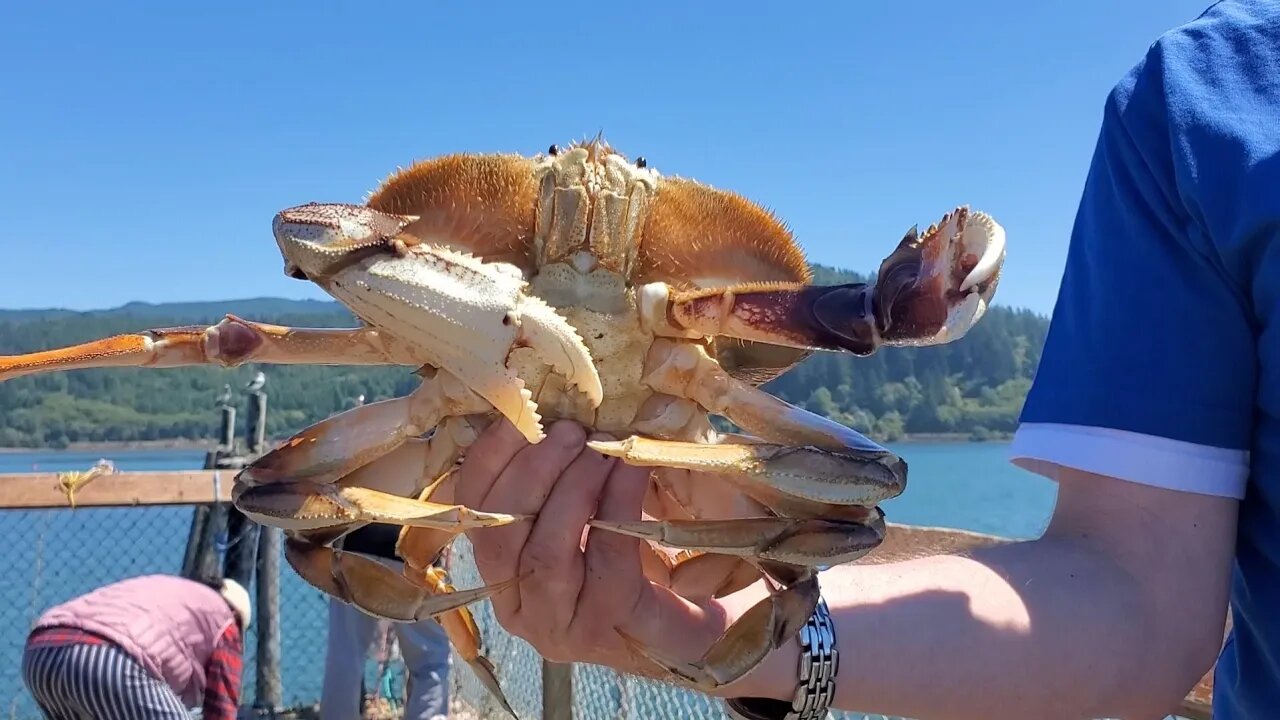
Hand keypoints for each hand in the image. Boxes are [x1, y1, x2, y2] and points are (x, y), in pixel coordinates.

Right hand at [453, 418, 786, 692]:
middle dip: (532, 472)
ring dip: (571, 489)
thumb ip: (562, 466)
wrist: (720, 607)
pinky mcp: (616, 631)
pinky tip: (632, 470)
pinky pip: (607, 562)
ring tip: (599, 448)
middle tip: (570, 430)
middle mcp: (522, 608)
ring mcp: (564, 629)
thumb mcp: (594, 501)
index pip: (472, 514)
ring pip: (544, 555)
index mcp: (504, 572)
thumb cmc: (648, 546)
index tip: (516, 413)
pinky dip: (617, 506)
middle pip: (499, 536)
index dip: (487, 460)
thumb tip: (553, 398)